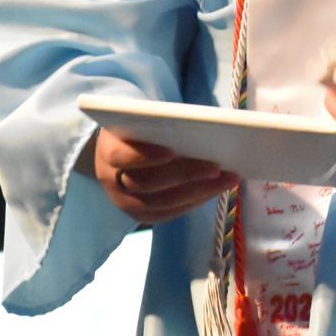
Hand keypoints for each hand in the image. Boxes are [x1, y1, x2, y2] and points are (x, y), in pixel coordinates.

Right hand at [86, 128, 237, 223]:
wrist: (118, 150)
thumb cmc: (138, 128)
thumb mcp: (141, 119)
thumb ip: (161, 122)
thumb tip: (206, 124)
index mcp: (108, 150)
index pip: (122, 156)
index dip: (145, 156)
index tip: (171, 150)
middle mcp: (111, 180)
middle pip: (148, 183)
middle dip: (185, 175)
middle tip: (216, 167)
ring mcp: (124, 202)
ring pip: (162, 203)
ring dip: (199, 192)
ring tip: (228, 179)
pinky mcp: (140, 216)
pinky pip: (168, 214)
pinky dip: (194, 202)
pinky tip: (215, 190)